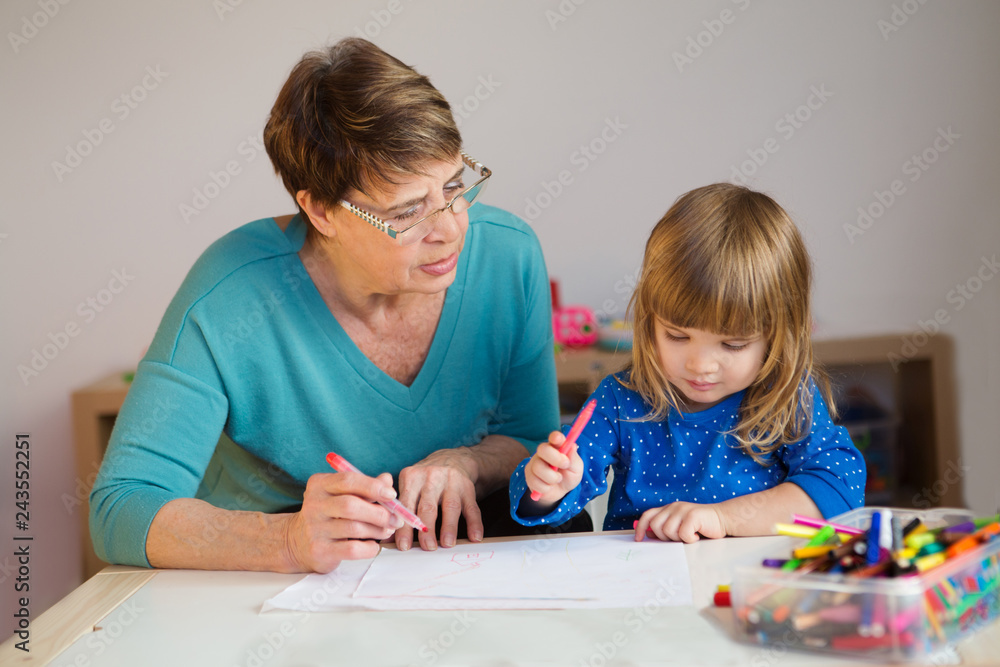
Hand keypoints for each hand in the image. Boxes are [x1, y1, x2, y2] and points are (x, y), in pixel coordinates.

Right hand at [281, 471, 403, 572]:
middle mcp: (313, 505)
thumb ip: (365, 488)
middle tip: (396, 518)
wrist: (297, 542)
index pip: (347, 480)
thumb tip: (387, 480)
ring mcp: (314, 529)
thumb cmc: (328, 515)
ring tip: (387, 530)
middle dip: (379, 512)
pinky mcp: (319, 551)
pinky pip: (351, 549)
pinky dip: (369, 548)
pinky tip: (373, 545)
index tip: (391, 495)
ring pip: (354, 528)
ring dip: (377, 530)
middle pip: (351, 505)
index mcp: (319, 485)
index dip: (372, 486)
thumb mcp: (342, 495)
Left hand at [396, 448, 481, 550]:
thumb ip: (399, 510)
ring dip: (449, 527)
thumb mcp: (408, 486)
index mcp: (412, 477)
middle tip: (427, 547)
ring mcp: (451, 481)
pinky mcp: (468, 488)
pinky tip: (475, 537)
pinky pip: (472, 507)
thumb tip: (386, 536)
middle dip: (427, 529)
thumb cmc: (424, 481)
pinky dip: (474, 523)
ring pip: (450, 506)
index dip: (405, 527)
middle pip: (428, 506)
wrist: (452, 459)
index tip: (404, 546)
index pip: (406, 505)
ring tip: (447, 544)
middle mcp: (431, 477)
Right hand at [523, 431, 583, 506]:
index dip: (555, 437)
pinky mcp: (529, 477)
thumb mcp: (576, 469)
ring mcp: (534, 464)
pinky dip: (546, 487)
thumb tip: (572, 446)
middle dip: (555, 458)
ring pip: (538, 468)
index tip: (558, 438)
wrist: (560, 492)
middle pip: (542, 449)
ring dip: (553, 478)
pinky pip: (535, 482)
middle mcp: (543, 453)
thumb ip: (573, 458)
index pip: (555, 438)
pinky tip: (549, 486)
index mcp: (556, 447)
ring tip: (558, 479)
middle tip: (566, 465)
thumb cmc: (568, 476)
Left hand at [634, 502, 726, 542]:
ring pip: (668, 531)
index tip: (639, 539)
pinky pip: (683, 533)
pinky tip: (697, 536)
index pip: (648, 515)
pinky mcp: (693, 515)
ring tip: (690, 536)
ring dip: (678, 539)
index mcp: (669, 509)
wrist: (723, 520)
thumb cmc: (701, 526)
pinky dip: (690, 539)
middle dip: (664, 537)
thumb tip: (649, 534)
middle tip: (678, 539)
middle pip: (656, 525)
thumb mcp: (680, 527)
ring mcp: (683, 509)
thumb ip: (665, 528)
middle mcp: (674, 507)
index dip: (641, 528)